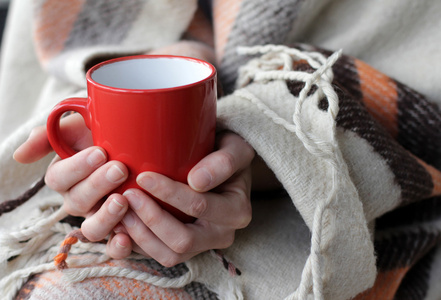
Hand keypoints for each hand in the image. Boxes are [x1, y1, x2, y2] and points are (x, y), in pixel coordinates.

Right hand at [14, 114, 132, 256]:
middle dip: (97, 185)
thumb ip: (51, 134)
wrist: (143, 144)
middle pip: (77, 202)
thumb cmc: (108, 133)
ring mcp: (99, 216)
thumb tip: (19, 157)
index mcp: (66, 176)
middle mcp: (79, 199)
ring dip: (105, 217)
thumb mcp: (80, 124)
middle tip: (119, 169)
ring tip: (122, 200)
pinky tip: (126, 238)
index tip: (101, 152)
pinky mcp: (121, 229)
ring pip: (92, 229)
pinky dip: (118, 247)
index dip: (77, 168)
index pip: (59, 178)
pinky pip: (113, 247)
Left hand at [105, 132, 254, 265]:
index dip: (169, 194)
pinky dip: (138, 244)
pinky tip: (122, 224)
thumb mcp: (234, 149)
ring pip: (170, 255)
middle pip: (183, 240)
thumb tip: (196, 181)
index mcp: (237, 211)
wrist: (223, 168)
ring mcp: (203, 246)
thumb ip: (223, 162)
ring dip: (141, 235)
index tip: (143, 176)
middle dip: (151, 218)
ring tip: (122, 210)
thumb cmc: (226, 153)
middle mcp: (223, 234)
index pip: (200, 206)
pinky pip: (160, 256)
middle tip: (127, 195)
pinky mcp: (186, 251)